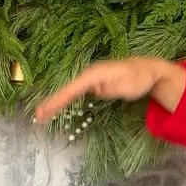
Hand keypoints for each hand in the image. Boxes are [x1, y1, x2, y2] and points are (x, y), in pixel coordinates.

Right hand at [34, 56, 185, 122]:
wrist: (148, 70)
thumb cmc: (139, 78)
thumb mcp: (128, 86)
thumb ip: (112, 89)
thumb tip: (98, 90)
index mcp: (95, 74)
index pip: (73, 88)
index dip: (59, 99)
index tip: (47, 109)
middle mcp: (89, 74)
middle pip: (67, 90)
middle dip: (52, 102)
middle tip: (37, 115)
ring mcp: (90, 79)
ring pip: (69, 92)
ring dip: (56, 102)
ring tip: (41, 114)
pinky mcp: (93, 84)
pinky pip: (75, 93)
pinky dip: (64, 100)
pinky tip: (55, 108)